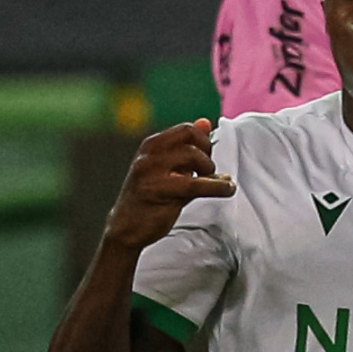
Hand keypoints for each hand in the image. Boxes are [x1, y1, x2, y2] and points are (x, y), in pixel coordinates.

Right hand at [104, 119, 235, 249]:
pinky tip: (226, 190)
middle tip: (207, 171)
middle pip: (191, 136)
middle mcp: (149, 154)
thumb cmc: (149, 199)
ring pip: (194, 156)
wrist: (126, 228)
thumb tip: (205, 123)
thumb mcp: (168, 168)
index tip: (206, 159)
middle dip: (206, 152)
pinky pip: (196, 184)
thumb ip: (188, 147)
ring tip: (208, 183)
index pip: (186, 129)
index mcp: (151, 145)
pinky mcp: (158, 191)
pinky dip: (218, 186)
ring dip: (209, 171)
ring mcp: (151, 171)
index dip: (203, 142)